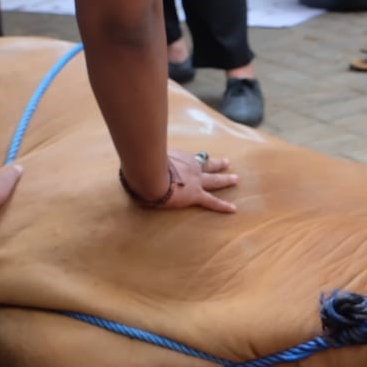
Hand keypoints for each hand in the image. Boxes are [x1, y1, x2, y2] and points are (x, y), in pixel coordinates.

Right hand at [120, 150, 238, 212]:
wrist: (149, 172)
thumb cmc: (143, 164)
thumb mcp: (144, 157)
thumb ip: (142, 158)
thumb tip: (131, 158)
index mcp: (178, 158)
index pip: (189, 158)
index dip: (195, 158)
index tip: (200, 157)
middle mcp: (190, 167)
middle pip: (207, 165)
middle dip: (218, 164)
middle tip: (227, 162)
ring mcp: (195, 180)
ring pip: (215, 180)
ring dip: (226, 179)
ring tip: (236, 178)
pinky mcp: (195, 194)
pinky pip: (212, 201)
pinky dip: (223, 206)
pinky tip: (233, 209)